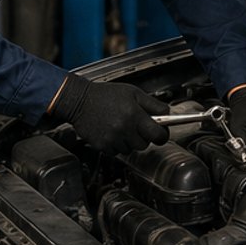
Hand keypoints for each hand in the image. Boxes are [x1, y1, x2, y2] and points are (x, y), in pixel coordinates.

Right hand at [47, 74, 167, 154]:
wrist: (78, 100)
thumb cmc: (104, 94)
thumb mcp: (132, 92)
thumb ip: (152, 104)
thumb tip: (167, 113)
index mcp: (134, 114)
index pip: (158, 135)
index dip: (162, 134)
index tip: (160, 132)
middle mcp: (124, 128)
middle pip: (144, 144)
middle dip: (142, 137)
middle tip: (135, 127)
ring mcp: (112, 138)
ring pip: (130, 150)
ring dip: (128, 142)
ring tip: (120, 128)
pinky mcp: (101, 145)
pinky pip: (116, 152)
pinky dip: (115, 145)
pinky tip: (110, 132)